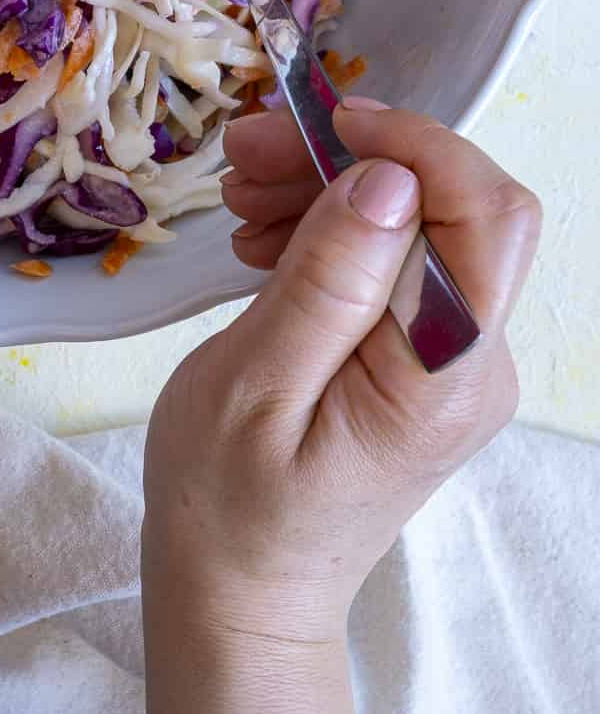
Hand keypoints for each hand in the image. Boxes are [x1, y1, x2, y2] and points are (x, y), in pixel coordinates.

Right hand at [141, 101, 539, 713]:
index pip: (485, 216)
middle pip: (457, 206)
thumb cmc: (228, 506)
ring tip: (240, 194)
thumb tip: (387, 179)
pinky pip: (395, 259)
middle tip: (248, 150)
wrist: (237, 593)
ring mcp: (452, 359)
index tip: (321, 120)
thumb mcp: (255, 386)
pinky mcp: (420, 357)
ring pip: (422, 222)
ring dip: (334, 185)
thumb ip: (328, 281)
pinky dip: (332, 226)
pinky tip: (264, 235)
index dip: (415, 145)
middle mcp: (472, 361)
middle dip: (358, 155)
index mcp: (443, 374)